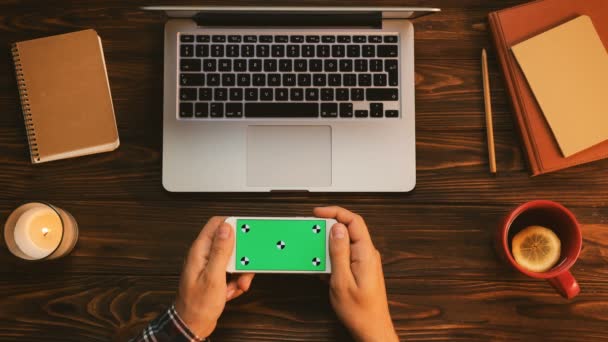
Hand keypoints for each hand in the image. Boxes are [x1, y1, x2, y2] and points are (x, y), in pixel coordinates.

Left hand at [175, 217, 254, 337]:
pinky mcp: (214, 277)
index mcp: (200, 251)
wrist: (192, 326)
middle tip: (245, 268)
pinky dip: (235, 282)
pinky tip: (230, 292)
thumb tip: (227, 228)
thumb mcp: (213, 276)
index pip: (217, 224)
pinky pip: (231, 272)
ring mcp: (209, 266)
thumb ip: (221, 250)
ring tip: (238, 284)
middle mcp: (204, 255)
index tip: (247, 234)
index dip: (234, 226)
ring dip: (240, 272)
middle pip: (229, 243)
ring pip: (232, 259)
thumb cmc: (197, 305)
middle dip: (241, 256)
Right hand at [314, 207, 397, 341]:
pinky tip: (322, 267)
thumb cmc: (360, 311)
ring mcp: (365, 261)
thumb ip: (339, 252)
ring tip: (315, 255)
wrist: (371, 329)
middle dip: (328, 229)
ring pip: (344, 243)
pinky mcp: (360, 269)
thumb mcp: (342, 281)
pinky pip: (344, 255)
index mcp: (366, 253)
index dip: (335, 212)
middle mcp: (368, 254)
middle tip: (311, 234)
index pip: (353, 220)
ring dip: (328, 246)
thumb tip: (336, 228)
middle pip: (348, 229)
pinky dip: (331, 257)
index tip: (318, 213)